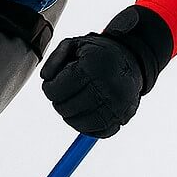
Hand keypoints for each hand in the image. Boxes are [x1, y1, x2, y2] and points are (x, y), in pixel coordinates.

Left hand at [39, 6, 172, 137]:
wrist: (131, 58)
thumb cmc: (98, 53)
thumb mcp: (73, 45)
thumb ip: (54, 59)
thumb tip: (45, 77)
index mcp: (92, 67)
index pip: (58, 90)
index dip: (49, 89)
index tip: (51, 85)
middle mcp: (107, 87)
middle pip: (67, 108)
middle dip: (59, 103)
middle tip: (62, 95)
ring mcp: (117, 104)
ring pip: (82, 124)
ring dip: (70, 118)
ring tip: (71, 106)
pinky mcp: (124, 116)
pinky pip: (100, 132)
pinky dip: (88, 128)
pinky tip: (85, 115)